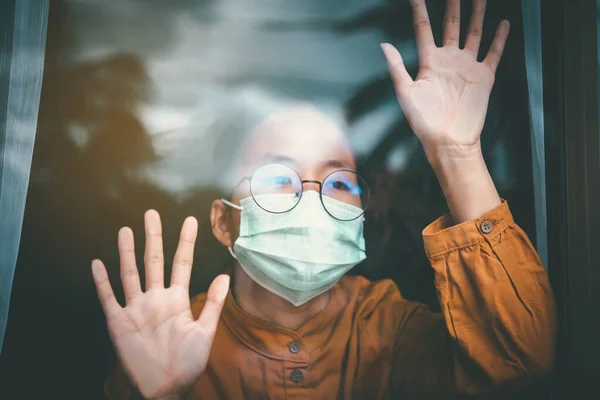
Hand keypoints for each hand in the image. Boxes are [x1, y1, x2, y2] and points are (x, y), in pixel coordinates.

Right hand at [92, 210, 229, 399]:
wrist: (166, 388)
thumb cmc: (188, 363)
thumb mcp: (205, 331)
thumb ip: (214, 303)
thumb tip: (225, 274)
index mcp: (177, 300)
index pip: (182, 264)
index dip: (186, 242)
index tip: (190, 220)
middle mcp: (156, 299)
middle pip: (154, 262)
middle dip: (153, 238)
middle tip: (151, 214)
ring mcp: (136, 309)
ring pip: (130, 274)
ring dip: (127, 253)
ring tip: (126, 230)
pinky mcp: (119, 323)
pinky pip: (109, 298)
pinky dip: (102, 282)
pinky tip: (98, 263)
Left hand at [382, 0, 509, 155]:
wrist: (448, 141)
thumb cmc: (424, 122)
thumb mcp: (405, 94)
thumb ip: (397, 68)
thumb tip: (384, 45)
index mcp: (429, 62)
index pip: (424, 29)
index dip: (420, 10)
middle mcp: (449, 60)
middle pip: (452, 25)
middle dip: (454, 5)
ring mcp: (467, 66)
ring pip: (474, 33)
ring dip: (478, 14)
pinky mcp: (484, 77)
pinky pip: (493, 53)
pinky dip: (500, 38)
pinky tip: (503, 23)